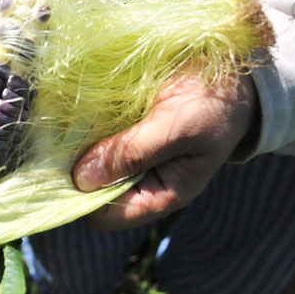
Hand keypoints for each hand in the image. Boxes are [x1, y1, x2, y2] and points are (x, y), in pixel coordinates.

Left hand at [72, 72, 258, 230]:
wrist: (231, 77)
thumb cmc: (214, 108)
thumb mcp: (179, 130)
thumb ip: (135, 153)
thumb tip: (82, 179)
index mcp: (160, 194)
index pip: (108, 216)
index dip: (85, 200)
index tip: (68, 170)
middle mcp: (140, 179)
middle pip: (91, 191)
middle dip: (75, 170)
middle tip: (62, 141)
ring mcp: (130, 155)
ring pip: (87, 163)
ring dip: (75, 146)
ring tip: (67, 124)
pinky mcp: (123, 131)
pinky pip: (92, 137)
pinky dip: (81, 127)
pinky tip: (77, 110)